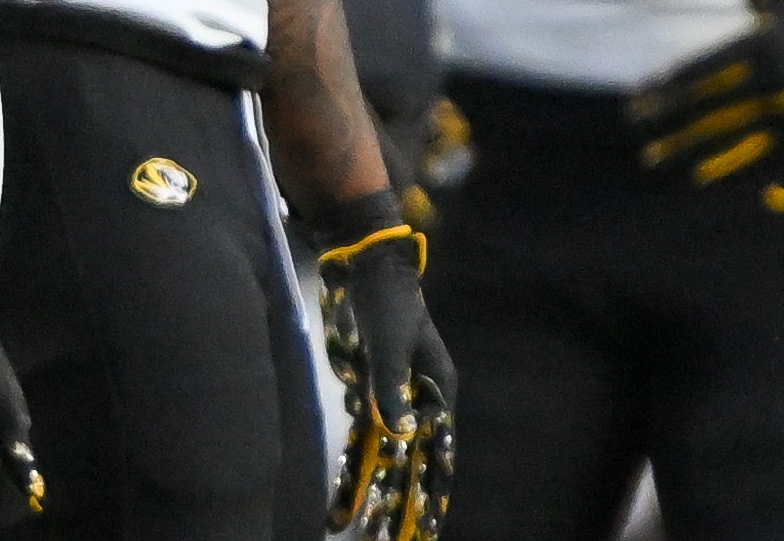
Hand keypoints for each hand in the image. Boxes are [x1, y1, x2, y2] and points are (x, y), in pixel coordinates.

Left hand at [313, 196, 457, 539]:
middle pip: (411, 458)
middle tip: (387, 537)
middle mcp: (418, 400)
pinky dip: (355, 458)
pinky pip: (361, 432)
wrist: (364, 268)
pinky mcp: (366, 389)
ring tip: (357, 524)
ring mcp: (391, 397)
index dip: (433, 488)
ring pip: (384, 452)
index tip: (429, 523)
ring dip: (373, 487)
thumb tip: (397, 431)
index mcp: (438, 391)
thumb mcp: (390, 344)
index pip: (438, 449)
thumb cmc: (387, 303)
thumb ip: (391, 387)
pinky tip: (345, 489)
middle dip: (400, 500)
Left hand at [627, 0, 783, 197]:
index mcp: (766, 42)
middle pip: (719, 108)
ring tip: (671, 172)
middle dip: (677, 129)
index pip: (707, 68)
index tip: (637, 100)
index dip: (670, 87)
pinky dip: (763, 176)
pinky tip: (732, 192)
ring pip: (748, 139)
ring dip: (708, 158)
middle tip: (641, 146)